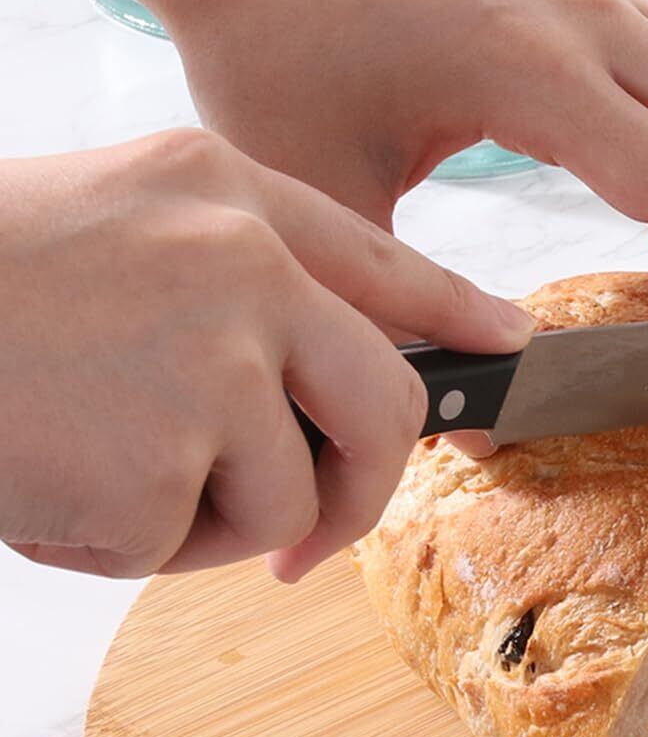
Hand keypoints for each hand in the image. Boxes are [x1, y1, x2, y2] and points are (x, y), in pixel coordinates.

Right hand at [0, 130, 531, 581]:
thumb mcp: (121, 216)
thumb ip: (243, 272)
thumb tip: (344, 367)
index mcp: (226, 191)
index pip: (388, 267)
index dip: (460, 319)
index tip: (511, 353)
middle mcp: (239, 265)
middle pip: (384, 409)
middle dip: (358, 489)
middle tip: (308, 536)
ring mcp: (205, 364)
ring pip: (286, 499)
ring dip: (203, 518)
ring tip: (93, 466)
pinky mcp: (155, 463)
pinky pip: (185, 544)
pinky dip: (124, 543)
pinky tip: (48, 483)